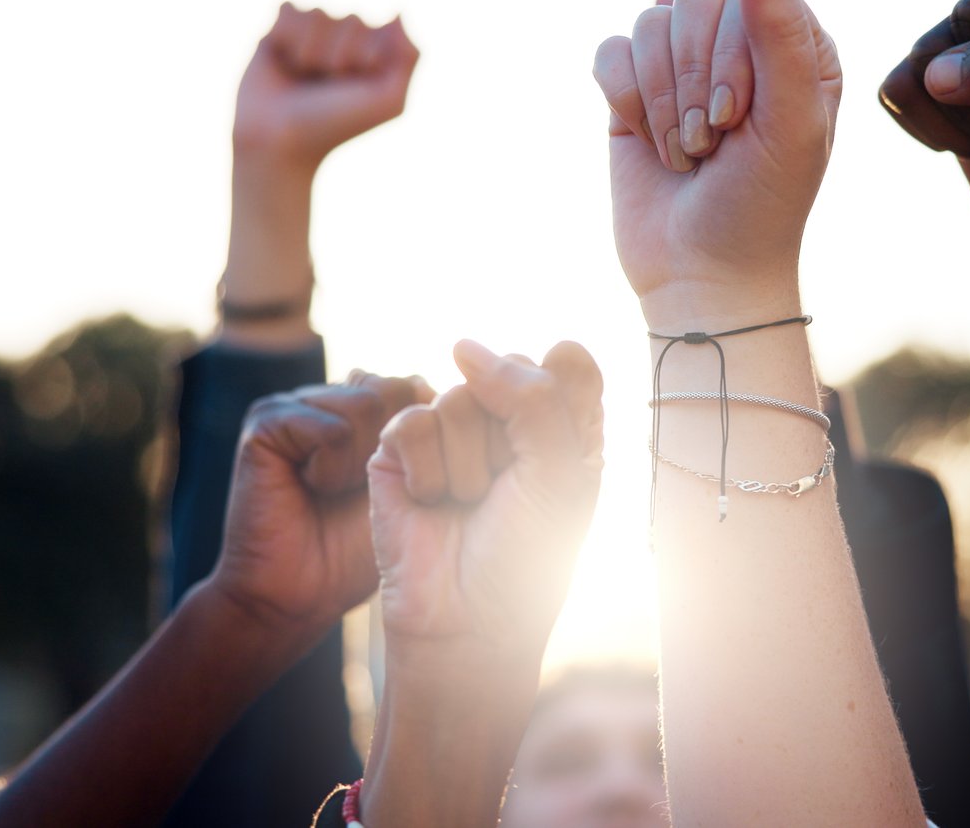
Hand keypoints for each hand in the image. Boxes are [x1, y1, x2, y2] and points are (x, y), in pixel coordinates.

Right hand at [207, 372, 430, 646]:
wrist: (299, 593)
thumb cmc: (359, 550)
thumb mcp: (411, 489)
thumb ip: (428, 437)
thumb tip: (440, 387)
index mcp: (365, 405)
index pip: (419, 384)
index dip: (427, 438)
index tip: (411, 487)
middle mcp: (331, 396)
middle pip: (397, 386)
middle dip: (395, 447)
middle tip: (363, 491)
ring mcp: (296, 402)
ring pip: (367, 404)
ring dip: (360, 463)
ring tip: (334, 490)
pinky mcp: (266, 421)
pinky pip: (332, 430)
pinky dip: (332, 469)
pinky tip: (311, 488)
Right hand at [232, 4, 419, 171]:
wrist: (278, 141)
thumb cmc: (334, 125)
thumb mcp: (387, 102)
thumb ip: (408, 57)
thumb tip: (398, 13)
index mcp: (375, 56)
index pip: (386, 29)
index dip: (369, 58)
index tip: (357, 89)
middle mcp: (345, 41)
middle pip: (353, 19)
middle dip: (340, 56)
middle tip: (326, 87)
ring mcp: (312, 34)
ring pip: (319, 13)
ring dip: (311, 50)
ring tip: (303, 76)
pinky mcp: (279, 30)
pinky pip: (289, 7)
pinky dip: (286, 36)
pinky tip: (282, 59)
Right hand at [368, 341, 603, 658]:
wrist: (466, 622)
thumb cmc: (526, 556)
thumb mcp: (560, 473)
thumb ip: (533, 395)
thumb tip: (463, 347)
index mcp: (567, 422)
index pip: (568, 361)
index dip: (559, 402)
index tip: (555, 460)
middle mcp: (512, 419)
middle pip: (510, 371)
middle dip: (510, 440)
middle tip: (507, 493)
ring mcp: (454, 430)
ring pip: (459, 396)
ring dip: (468, 464)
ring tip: (468, 505)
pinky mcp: (401, 449)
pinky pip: (413, 420)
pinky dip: (427, 469)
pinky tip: (431, 502)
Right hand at [592, 0, 840, 327]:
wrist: (701, 274)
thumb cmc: (761, 204)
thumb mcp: (790, 122)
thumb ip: (782, 32)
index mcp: (796, 43)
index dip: (729, 53)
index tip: (735, 119)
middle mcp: (740, 43)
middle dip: (692, 77)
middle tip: (709, 141)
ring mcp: (684, 63)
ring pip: (648, 21)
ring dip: (661, 99)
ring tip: (687, 152)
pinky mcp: (633, 90)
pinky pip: (610, 51)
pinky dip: (625, 100)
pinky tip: (647, 141)